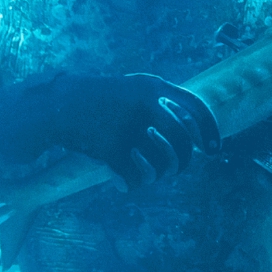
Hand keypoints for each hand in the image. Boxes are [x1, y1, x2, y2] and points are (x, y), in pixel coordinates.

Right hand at [0, 73, 218, 189]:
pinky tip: (124, 183)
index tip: (214, 150)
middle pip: (181, 143)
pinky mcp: (110, 148)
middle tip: (174, 169)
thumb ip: (163, 103)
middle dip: (182, 162)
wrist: (57, 104)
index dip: (209, 131)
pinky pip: (133, 177)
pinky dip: (130, 184)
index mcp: (153, 87)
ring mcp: (127, 126)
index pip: (195, 108)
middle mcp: (144, 104)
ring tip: (148, 174)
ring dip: (156, 175)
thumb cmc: (102, 100)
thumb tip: (194, 133)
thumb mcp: (134, 88)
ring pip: (160, 164)